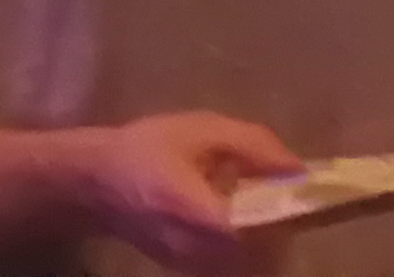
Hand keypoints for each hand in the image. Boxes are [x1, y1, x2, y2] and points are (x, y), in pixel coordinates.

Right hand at [74, 111, 299, 274]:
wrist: (96, 182)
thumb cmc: (147, 148)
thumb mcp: (200, 130)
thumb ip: (252, 144)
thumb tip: (297, 168)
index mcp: (197, 212)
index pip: (254, 233)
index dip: (281, 218)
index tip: (293, 195)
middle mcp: (196, 250)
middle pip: (259, 258)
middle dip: (278, 232)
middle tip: (281, 200)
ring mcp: (191, 267)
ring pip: (246, 267)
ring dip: (263, 244)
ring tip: (260, 210)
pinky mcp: (187, 272)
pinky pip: (229, 268)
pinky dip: (245, 251)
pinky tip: (236, 221)